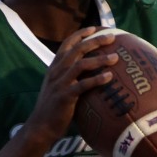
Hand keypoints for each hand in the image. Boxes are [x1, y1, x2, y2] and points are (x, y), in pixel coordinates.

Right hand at [26, 27, 117, 141]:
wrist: (40, 127)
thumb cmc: (53, 109)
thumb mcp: (57, 88)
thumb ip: (69, 77)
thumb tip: (88, 73)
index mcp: (54, 67)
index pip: (67, 44)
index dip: (80, 34)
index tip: (94, 28)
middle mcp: (57, 72)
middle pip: (77, 49)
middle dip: (95, 41)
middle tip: (112, 37)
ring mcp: (60, 83)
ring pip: (81, 64)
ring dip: (100, 59)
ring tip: (115, 58)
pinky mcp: (65, 96)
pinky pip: (83, 85)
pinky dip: (97, 79)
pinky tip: (109, 77)